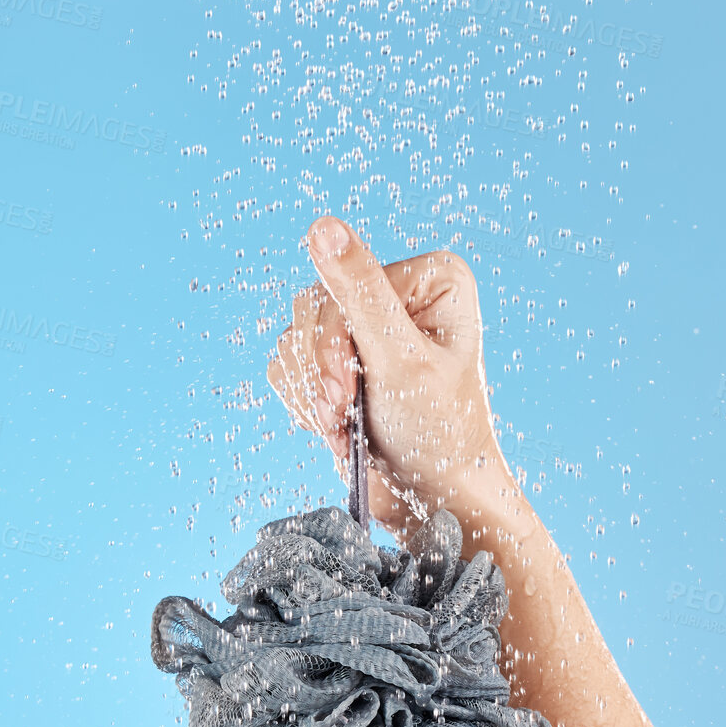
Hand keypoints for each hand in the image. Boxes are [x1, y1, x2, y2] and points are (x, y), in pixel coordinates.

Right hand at [266, 216, 507, 539]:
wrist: (432, 501)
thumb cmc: (438, 436)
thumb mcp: (400, 362)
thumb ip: (359, 294)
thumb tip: (322, 225)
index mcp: (430, 278)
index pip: (345, 281)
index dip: (334, 340)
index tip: (349, 389)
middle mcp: (398, 295)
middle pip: (314, 307)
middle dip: (322, 371)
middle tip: (344, 413)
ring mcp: (366, 330)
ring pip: (294, 338)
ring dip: (312, 393)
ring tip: (345, 426)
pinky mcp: (341, 363)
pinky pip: (288, 366)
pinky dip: (304, 402)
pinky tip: (337, 426)